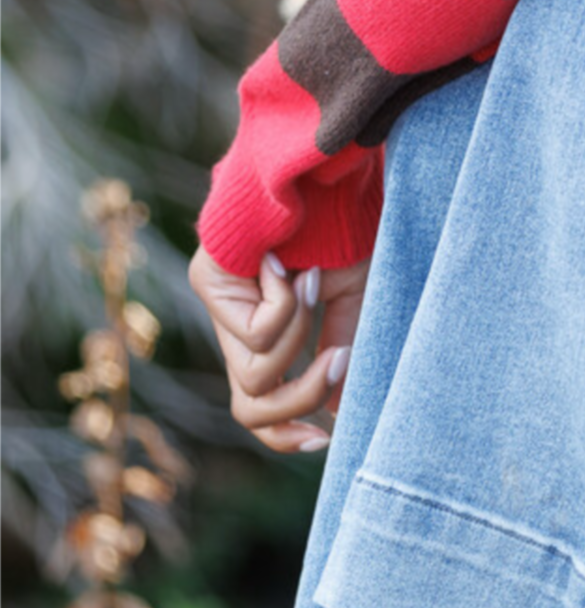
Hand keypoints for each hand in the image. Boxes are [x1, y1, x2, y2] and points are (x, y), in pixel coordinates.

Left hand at [188, 245, 369, 453]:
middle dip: (302, 397)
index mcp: (270, 333)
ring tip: (318, 284)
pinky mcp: (207, 281)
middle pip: (250, 408)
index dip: (286, 435)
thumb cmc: (345, 225)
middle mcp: (234, 326)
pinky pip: (256, 334)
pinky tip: (291, 265)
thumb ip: (341, 349)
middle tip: (339, 360)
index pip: (260, 407)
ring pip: (253, 378)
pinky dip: (288, 305)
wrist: (327, 167)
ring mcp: (217, 305)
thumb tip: (343, 414)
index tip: (324, 440)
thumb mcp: (353, 297)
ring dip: (300, 340)